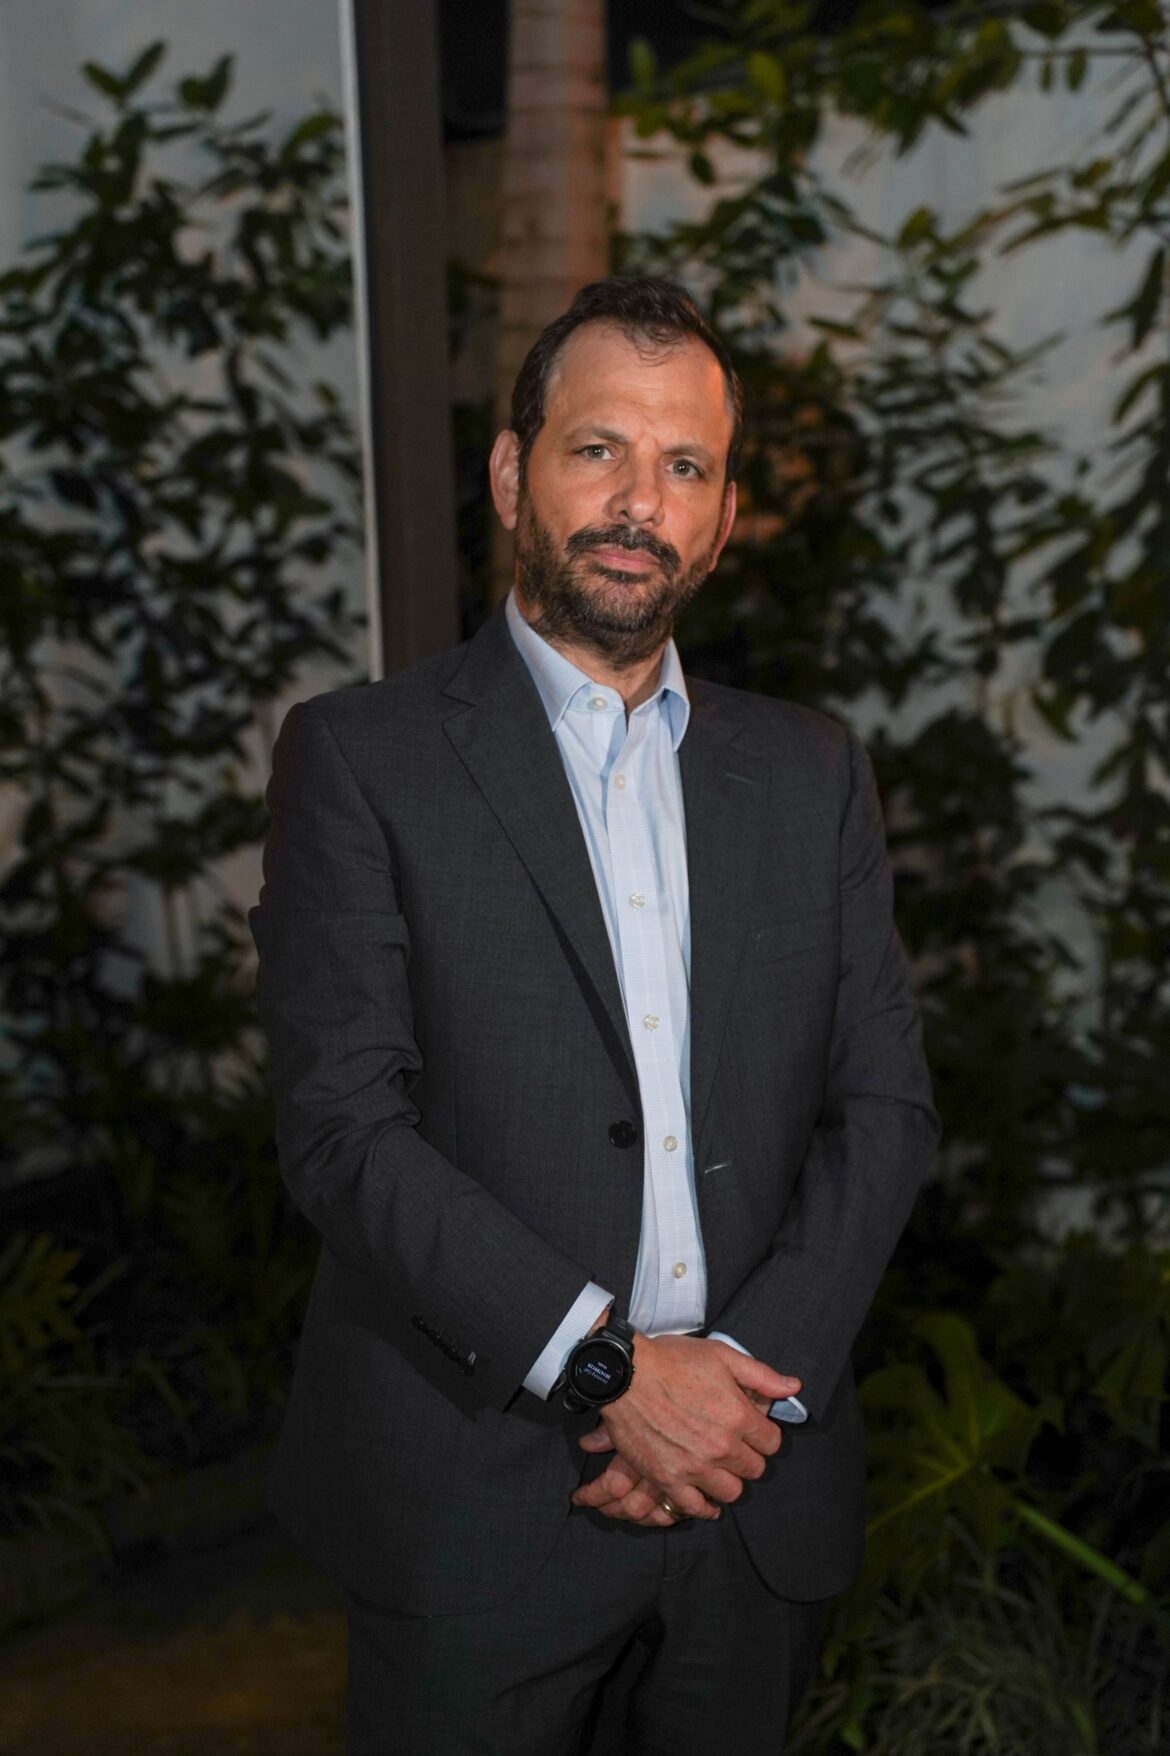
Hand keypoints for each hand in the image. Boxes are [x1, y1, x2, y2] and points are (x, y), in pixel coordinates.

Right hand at [571, 1334, 799, 1521]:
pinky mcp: (668, 1479)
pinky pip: (695, 1507)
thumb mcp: (721, 1355)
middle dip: (747, 1456)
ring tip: (718, 1467)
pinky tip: (706, 1499)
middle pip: (754, 1469)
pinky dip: (704, 1507)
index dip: (763, 1435)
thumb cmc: (672, 1360)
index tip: (751, 1429)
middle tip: (733, 1446)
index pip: (772, 1443)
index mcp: (738, 1416)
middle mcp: (721, 1446)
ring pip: (731, 1491)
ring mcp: (695, 1467)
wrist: (624, 1374)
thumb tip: (794, 1387)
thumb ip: (761, 1375)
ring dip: (728, 1480)